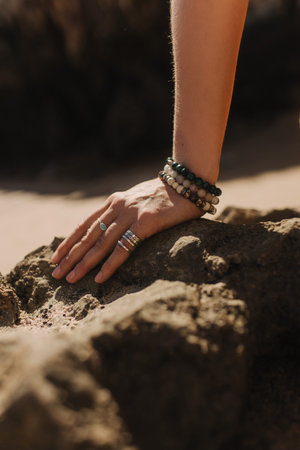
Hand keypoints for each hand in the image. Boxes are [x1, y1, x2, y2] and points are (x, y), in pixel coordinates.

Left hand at [51, 177, 202, 283]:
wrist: (187, 183)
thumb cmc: (165, 194)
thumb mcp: (137, 199)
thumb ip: (122, 211)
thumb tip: (111, 226)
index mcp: (114, 202)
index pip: (85, 224)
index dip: (69, 242)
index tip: (56, 256)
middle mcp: (117, 207)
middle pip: (88, 236)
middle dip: (70, 256)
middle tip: (55, 274)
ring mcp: (130, 214)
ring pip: (101, 243)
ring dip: (83, 264)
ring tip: (70, 279)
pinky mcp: (146, 223)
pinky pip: (124, 248)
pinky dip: (110, 265)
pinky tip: (99, 278)